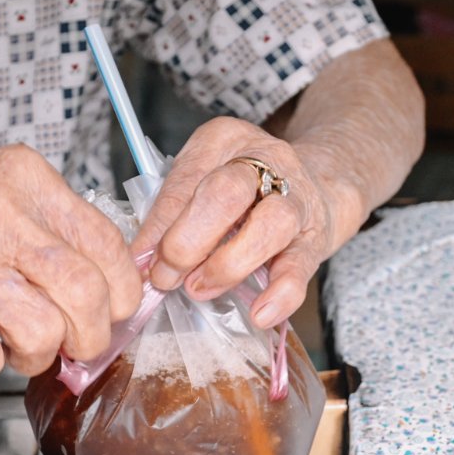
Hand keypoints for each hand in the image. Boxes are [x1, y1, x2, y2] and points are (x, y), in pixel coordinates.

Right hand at [0, 145, 141, 380]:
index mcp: (25, 177)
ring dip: (40, 356)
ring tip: (25, 349)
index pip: (105, 243)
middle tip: (80, 344)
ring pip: (41, 328)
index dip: (124, 291)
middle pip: (84, 291)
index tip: (118, 311)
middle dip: (92, 335)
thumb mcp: (0, 185)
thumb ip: (53, 226)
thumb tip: (110, 286)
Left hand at [132, 116, 339, 329]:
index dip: (159, 225)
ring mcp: (296, 201)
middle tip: (165, 275)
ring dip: (227, 265)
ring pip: (269, 226)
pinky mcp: (314, 241)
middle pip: (226, 194)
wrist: (313, 186)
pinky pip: (299, 269)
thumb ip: (171, 213)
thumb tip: (140, 259)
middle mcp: (266, 161)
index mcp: (226, 140)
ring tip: (199, 288)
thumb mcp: (202, 181)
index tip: (141, 260)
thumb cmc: (244, 189)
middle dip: (187, 241)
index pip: (186, 180)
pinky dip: (279, 295)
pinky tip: (260, 314)